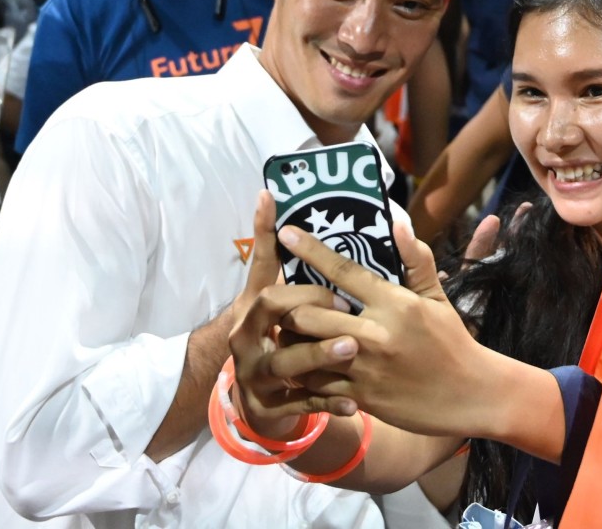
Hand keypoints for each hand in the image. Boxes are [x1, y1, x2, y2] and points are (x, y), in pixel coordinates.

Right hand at [228, 191, 357, 437]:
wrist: (253, 390)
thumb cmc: (269, 329)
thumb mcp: (266, 294)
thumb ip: (271, 252)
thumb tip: (268, 193)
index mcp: (250, 310)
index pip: (266, 284)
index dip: (290, 273)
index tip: (324, 273)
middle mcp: (245, 342)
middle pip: (272, 321)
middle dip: (308, 312)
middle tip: (349, 314)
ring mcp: (255, 377)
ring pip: (286, 367)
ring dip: (318, 356)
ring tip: (352, 350)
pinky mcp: (269, 407)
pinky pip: (301, 404)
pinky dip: (328, 403)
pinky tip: (356, 403)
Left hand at [255, 219, 496, 437]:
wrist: (470, 395)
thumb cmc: (452, 341)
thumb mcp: (437, 298)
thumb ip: (416, 260)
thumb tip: (398, 222)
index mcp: (394, 303)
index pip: (343, 271)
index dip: (310, 250)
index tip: (286, 233)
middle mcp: (375, 334)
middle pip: (310, 314)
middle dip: (290, 305)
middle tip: (283, 300)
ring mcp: (365, 369)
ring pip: (305, 351)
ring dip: (290, 340)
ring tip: (285, 330)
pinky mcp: (361, 398)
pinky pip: (316, 385)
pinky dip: (303, 372)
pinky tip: (300, 364)